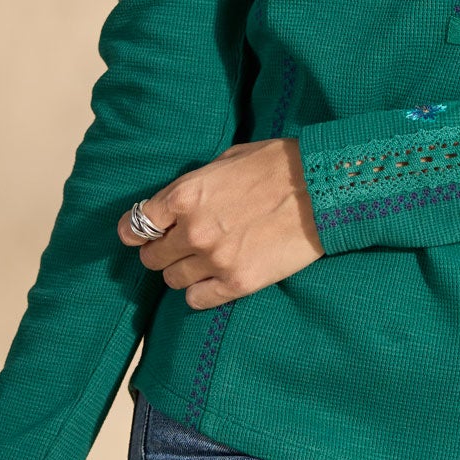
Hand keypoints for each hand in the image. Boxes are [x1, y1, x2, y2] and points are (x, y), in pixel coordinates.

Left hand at [118, 135, 323, 308]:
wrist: (323, 188)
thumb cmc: (279, 164)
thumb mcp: (228, 159)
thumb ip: (197, 183)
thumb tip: (180, 201)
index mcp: (185, 194)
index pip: (136, 225)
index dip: (136, 231)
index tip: (141, 235)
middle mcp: (193, 230)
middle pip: (152, 257)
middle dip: (161, 252)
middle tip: (178, 248)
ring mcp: (214, 259)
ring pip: (173, 281)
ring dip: (183, 272)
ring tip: (202, 262)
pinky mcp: (237, 282)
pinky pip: (198, 300)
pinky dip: (201, 292)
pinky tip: (214, 280)